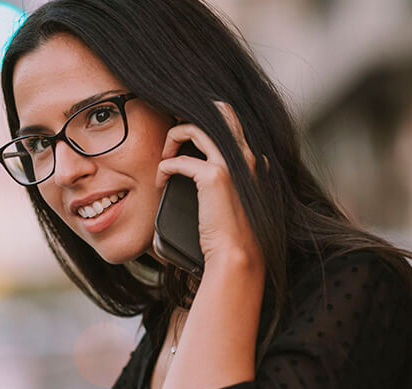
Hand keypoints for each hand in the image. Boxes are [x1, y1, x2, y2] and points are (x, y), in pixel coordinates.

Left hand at [155, 102, 263, 269]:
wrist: (235, 254)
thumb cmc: (227, 234)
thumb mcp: (225, 199)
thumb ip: (218, 180)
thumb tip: (193, 172)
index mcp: (250, 160)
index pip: (230, 121)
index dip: (204, 120)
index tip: (182, 135)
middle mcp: (245, 156)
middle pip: (219, 111)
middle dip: (189, 116)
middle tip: (172, 136)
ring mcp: (231, 163)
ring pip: (195, 128)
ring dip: (173, 138)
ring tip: (164, 158)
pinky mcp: (215, 176)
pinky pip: (178, 160)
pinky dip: (164, 168)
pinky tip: (160, 182)